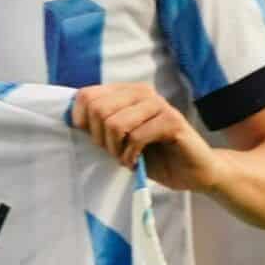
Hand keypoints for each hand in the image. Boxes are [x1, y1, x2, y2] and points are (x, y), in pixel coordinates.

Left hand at [72, 84, 221, 194]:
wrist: (193, 171)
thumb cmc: (153, 156)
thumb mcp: (119, 140)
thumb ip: (100, 127)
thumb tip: (71, 122)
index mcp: (126, 92)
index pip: (86, 95)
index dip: (81, 122)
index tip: (95, 140)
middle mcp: (142, 92)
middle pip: (97, 109)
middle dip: (99, 138)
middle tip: (113, 152)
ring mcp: (158, 105)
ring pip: (115, 123)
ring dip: (115, 149)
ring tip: (125, 158)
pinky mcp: (172, 121)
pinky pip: (136, 136)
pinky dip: (130, 155)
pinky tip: (135, 162)